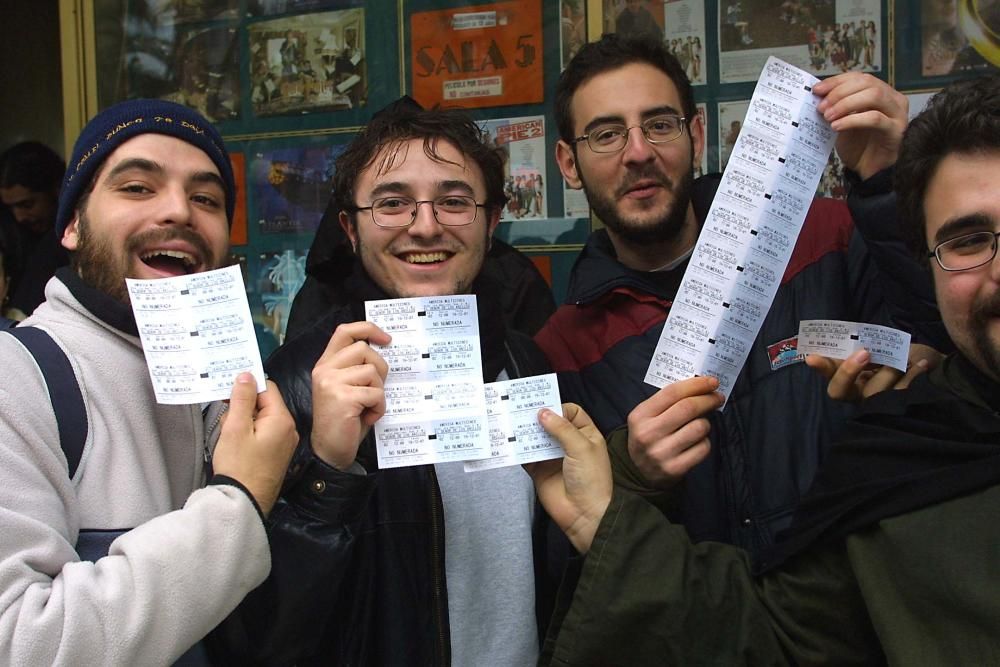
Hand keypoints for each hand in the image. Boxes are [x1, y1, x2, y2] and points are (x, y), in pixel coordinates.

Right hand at [212, 374, 298, 515]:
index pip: (267, 388)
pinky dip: (247, 434)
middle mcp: (288, 429)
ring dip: (242, 422)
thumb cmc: (238, 465)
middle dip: (242, 407)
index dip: (246, 386)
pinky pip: (262, 434)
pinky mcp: (276, 455)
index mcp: (281, 419)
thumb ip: (241, 399)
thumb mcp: (236, 428)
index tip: (227, 390)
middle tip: (226, 420)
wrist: (243, 503)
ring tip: (228, 436)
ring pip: (260, 419)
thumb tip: (247, 375)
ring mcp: (284, 443)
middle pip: (264, 404)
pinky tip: (234, 445)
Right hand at [310, 321, 390, 469]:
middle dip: (380, 369)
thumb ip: (357, 368)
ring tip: (367, 407)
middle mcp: (325, 370)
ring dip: (378, 392)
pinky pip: (376, 394)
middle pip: (364, 349)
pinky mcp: (343, 397)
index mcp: (326, 364)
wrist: (329, 451)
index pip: (345, 331)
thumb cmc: (344, 421)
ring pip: (372, 372)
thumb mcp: (346, 387)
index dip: (368, 329)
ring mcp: (332, 383)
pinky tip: (367, 417)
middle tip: (375, 389)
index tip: (386, 339)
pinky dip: (379, 408)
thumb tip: (383, 349)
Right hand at [525, 404, 610, 553]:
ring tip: (513, 422)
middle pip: (551, 423)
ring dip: (526, 432)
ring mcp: (553, 457)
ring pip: (537, 438)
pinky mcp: (539, 470)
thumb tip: (543, 413)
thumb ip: (562, 428)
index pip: (571, 413)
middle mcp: (568, 444)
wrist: (584, 514)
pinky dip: (518, 450)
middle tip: (522, 409)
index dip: (559, 408)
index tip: (546, 407)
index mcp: (585, 435)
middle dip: (538, 417)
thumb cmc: (592, 480)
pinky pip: (526, 456)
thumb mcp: (581, 447)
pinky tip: (510, 443)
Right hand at [625, 376, 723, 486]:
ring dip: (706, 423)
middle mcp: (648, 434)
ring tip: (700, 425)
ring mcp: (661, 452)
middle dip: (708, 399)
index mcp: (640, 416)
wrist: (639, 472)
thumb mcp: (647, 416)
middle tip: (717, 398)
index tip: (712, 382)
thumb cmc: (649, 436)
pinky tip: (697, 442)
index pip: (672, 392)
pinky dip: (705, 442)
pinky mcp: (675, 468)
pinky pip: (703, 448)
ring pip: (699, 427)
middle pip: (688, 408)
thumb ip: (668, 401)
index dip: (696, 384)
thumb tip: (702, 387)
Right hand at [805, 343, 942, 401]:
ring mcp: (878, 404)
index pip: (828, 375)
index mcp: (851, 379)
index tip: (812, 358)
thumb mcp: (883, 347)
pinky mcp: (901, 407)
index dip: (820, 368)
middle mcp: (859, 395)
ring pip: (873, 392)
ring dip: (888, 371)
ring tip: (904, 359)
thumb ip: (863, 347)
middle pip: (840, 391)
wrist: (939, 367)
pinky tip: (922, 365)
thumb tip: (853, 344)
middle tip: (864, 352)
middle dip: (847, 371)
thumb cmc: (905, 355)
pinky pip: (901, 393)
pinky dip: (912, 376)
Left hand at [813, 72, 907, 179]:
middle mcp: (893, 99)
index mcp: (882, 92)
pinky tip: (837, 126)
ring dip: (846, 104)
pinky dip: (852, 120)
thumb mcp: (843, 120)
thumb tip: (817, 93)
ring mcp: (898, 114)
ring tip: (828, 116)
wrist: (868, 170)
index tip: (817, 90)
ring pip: (874, 96)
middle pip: (868, 83)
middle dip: (840, 92)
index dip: (837, 81)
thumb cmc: (857, 145)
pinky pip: (875, 118)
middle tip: (821, 106)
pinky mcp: (896, 131)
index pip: (860, 77)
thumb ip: (836, 106)